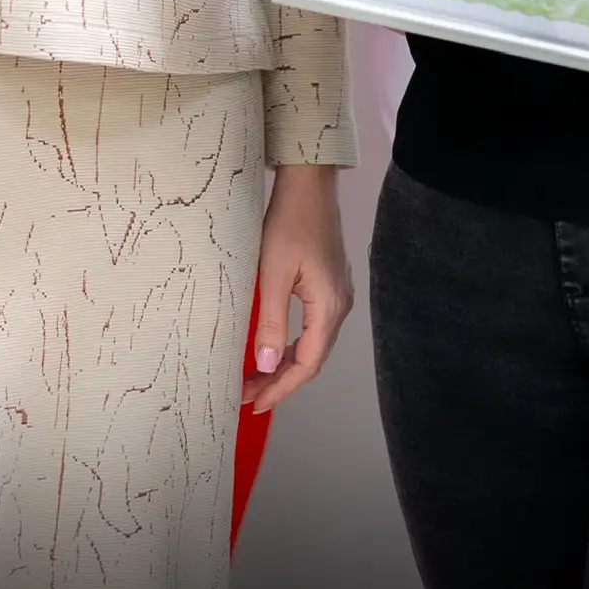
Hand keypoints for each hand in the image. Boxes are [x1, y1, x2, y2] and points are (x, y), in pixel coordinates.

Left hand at [242, 165, 352, 415]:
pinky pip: (313, 327)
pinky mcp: (330, 283)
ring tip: (255, 378)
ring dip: (285, 363)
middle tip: (248, 395)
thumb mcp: (273, 274)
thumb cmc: (289, 223)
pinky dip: (292, 344)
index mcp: (329, 307)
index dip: (281, 388)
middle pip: (312, 358)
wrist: (309, 183)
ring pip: (313, 343)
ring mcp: (338, 293)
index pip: (306, 364)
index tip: (254, 404)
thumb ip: (270, 323)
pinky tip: (273, 346)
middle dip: (280, 380)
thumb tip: (264, 366)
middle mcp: (340, 305)